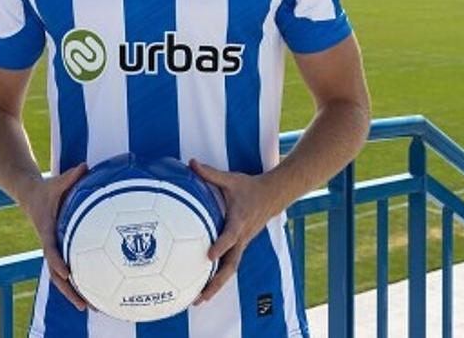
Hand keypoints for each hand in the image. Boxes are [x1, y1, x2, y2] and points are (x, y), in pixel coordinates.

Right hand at [16, 163, 89, 310]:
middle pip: (56, 274)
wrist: (29, 194)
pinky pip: (67, 269)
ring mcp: (53, 250)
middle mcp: (49, 244)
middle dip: (69, 291)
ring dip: (73, 293)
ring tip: (91, 308)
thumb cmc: (45, 189)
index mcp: (47, 231)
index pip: (51, 250)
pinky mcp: (59, 250)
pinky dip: (76, 282)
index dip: (58, 261)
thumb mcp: (56, 182)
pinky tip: (91, 293)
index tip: (67, 272)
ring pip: (61, 277)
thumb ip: (71, 176)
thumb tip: (85, 166)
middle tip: (85, 305)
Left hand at [189, 160, 282, 303]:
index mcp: (239, 221)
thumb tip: (190, 163)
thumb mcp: (231, 179)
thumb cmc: (250, 187)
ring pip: (230, 269)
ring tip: (199, 300)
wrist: (274, 196)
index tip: (208, 256)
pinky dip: (219, 278)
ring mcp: (243, 244)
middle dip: (216, 282)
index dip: (220, 246)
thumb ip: (210, 173)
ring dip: (216, 286)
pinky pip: (230, 265)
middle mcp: (242, 237)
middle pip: (231, 265)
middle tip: (201, 296)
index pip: (230, 236)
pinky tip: (205, 288)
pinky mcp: (241, 246)